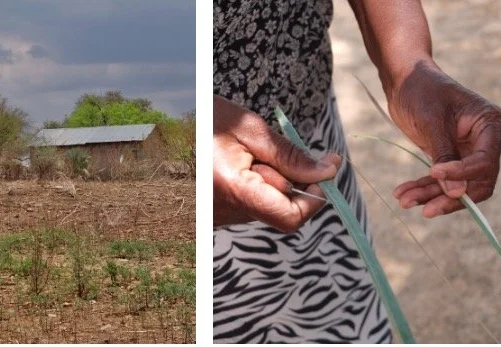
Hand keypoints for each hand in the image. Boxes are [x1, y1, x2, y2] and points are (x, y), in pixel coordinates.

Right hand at [213, 96, 341, 231]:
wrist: (173, 122)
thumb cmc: (209, 119)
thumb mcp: (251, 128)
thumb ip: (290, 155)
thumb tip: (327, 173)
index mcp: (233, 189)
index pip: (289, 216)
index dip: (312, 197)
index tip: (320, 171)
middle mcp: (224, 212)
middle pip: (280, 210)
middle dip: (290, 181)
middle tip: (274, 150)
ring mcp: (219, 216)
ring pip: (267, 208)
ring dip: (272, 183)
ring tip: (250, 156)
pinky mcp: (217, 214)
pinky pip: (251, 206)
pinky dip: (257, 187)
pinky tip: (241, 166)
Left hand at [385, 61, 500, 217]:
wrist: (404, 79)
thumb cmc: (421, 89)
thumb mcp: (432, 120)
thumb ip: (444, 154)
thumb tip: (457, 193)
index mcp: (490, 124)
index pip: (485, 161)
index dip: (462, 174)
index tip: (433, 173)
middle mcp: (485, 140)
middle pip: (477, 182)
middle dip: (450, 197)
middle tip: (425, 209)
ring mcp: (468, 150)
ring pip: (457, 186)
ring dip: (431, 195)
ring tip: (404, 201)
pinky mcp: (450, 157)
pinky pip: (441, 180)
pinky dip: (423, 188)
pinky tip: (404, 194)